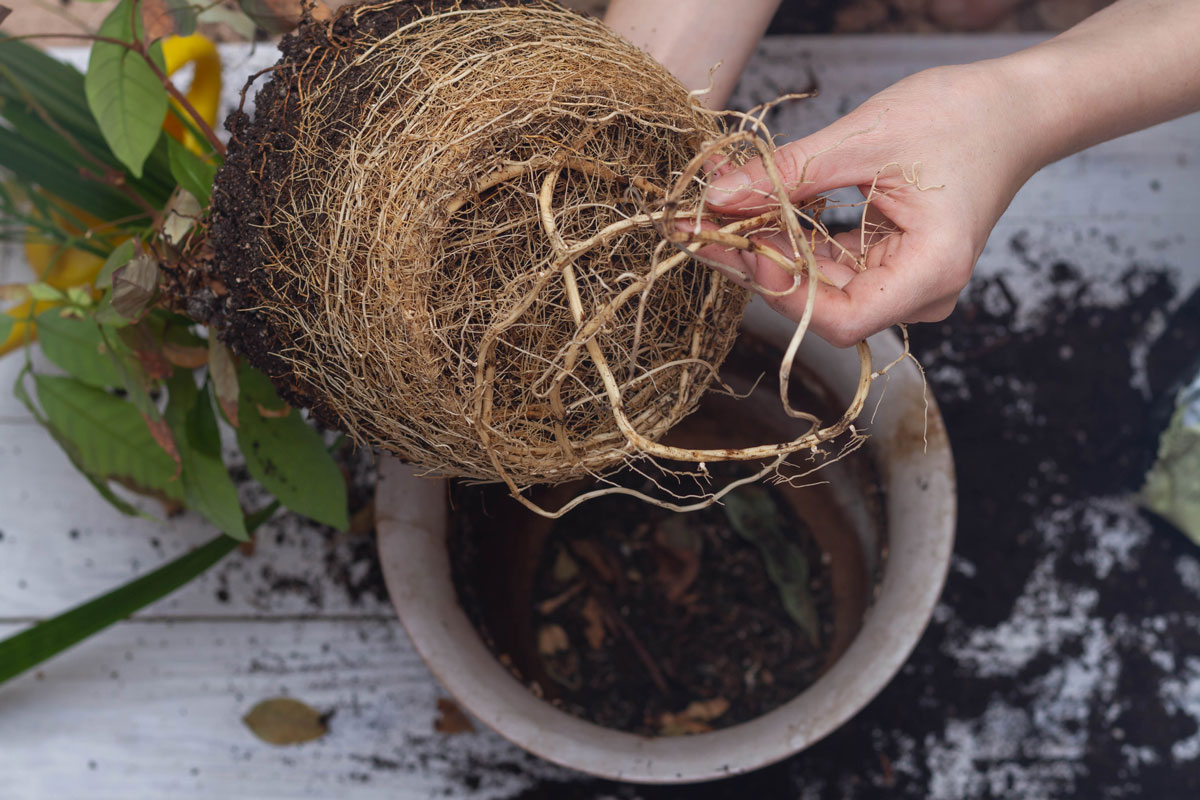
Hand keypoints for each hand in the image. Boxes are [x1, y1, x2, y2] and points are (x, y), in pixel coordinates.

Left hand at [700, 63, 1039, 346]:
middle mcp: (919, 294)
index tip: (738, 243)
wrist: (1013, 110)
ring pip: (817, 284)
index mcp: (929, 273)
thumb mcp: (864, 138)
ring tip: (714, 212)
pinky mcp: (890, 266)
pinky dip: (791, 238)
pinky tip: (752, 210)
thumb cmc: (961, 117)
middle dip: (755, 262)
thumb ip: (787, 174)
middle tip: (695, 225)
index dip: (780, 288)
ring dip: (765, 247)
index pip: (837, 319)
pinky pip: (830, 265)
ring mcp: (904, 284)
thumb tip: (716, 196)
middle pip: (819, 303)